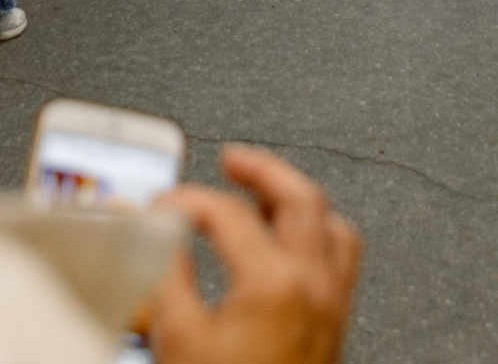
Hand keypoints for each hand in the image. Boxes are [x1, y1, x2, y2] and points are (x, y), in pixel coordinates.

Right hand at [149, 147, 359, 363]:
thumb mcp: (178, 337)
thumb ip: (164, 277)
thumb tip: (155, 237)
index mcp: (274, 283)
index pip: (227, 214)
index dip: (187, 200)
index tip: (162, 207)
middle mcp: (314, 286)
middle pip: (300, 198)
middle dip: (262, 169)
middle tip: (231, 159)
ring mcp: (331, 304)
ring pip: (332, 226)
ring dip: (299, 199)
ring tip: (266, 191)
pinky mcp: (335, 325)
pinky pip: (341, 259)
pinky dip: (319, 233)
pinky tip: (294, 239)